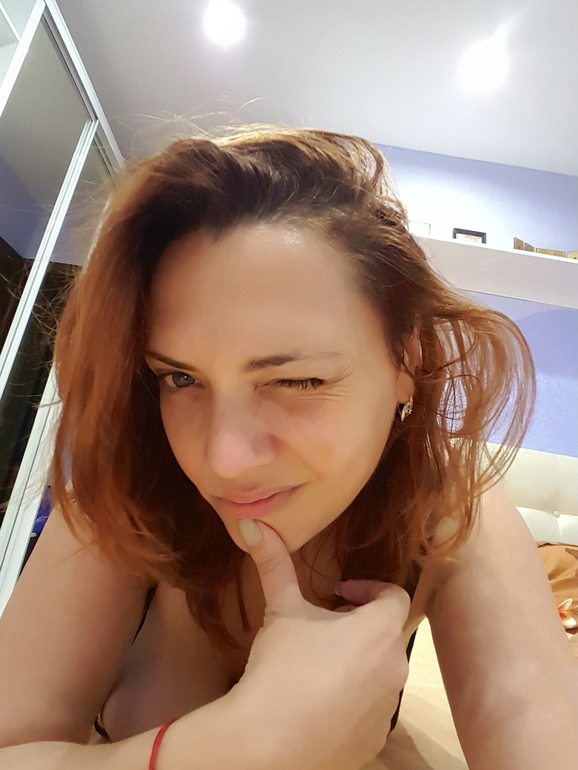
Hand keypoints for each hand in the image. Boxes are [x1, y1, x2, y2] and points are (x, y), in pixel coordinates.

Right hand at [229, 520, 410, 769]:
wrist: (267, 744)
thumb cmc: (280, 667)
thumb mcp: (280, 609)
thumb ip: (272, 563)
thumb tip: (249, 522)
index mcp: (379, 631)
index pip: (395, 596)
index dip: (368, 588)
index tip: (338, 593)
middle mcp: (395, 668)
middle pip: (386, 634)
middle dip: (359, 625)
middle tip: (324, 626)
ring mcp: (388, 709)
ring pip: (381, 672)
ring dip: (359, 661)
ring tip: (319, 664)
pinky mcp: (376, 741)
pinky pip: (372, 709)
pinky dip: (355, 699)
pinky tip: (320, 702)